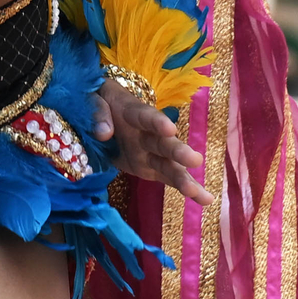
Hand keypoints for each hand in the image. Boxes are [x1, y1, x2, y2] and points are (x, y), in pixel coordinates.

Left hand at [98, 71, 215, 206]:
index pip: (145, 116)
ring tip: (203, 195)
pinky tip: (205, 200)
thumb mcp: (92, 99)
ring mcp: (152, 152)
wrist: (102, 113)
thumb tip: (104, 133)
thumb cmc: (100, 101)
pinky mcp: (151, 168)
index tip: (170, 129)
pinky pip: (168, 179)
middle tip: (195, 160)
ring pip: (171, 165)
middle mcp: (148, 133)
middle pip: (165, 143)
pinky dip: (185, 189)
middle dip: (179, 152)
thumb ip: (97, 112)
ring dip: (185, 178)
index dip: (157, 122)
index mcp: (133, 113)